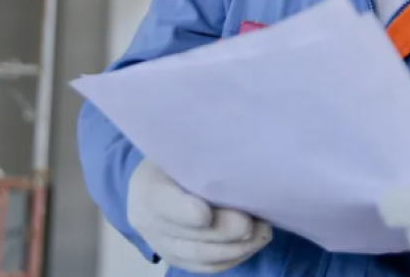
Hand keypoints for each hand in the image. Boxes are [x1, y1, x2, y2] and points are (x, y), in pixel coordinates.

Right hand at [127, 158, 271, 272]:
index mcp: (147, 186)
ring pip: (199, 256)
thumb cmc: (182, 153)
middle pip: (186, 236)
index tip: (206, 214)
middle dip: (223, 233)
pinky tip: (253, 244)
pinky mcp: (177, 257)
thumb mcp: (186, 144)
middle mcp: (148, 221)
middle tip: (252, 225)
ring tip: (262, 233)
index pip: (160, 203)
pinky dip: (232, 258)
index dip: (183, 212)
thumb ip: (206, 151)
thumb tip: (240, 148)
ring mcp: (162, 244)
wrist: (159, 177)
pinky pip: (206, 267)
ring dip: (235, 248)